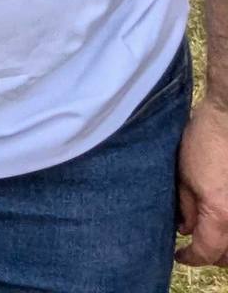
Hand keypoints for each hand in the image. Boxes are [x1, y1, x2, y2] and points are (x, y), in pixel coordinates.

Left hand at [179, 95, 227, 264]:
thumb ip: (186, 208)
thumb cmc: (204, 142)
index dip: (189, 257)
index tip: (178, 255)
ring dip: (226, 247)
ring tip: (209, 237)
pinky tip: (222, 224)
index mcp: (220, 216)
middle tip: (193, 247)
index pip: (206, 252)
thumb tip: (185, 229)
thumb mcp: (184, 177)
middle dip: (210, 255)